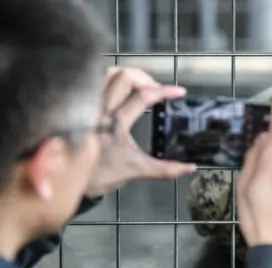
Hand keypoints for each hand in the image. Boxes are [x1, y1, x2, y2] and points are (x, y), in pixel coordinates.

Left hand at [85, 67, 196, 197]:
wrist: (70, 179)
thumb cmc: (101, 174)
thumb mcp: (136, 170)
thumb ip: (166, 169)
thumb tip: (190, 168)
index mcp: (115, 125)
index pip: (143, 97)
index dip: (165, 91)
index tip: (179, 92)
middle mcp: (100, 110)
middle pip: (124, 77)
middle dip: (146, 78)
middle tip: (157, 89)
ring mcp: (88, 104)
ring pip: (107, 73)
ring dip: (128, 74)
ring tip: (140, 85)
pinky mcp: (80, 104)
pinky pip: (94, 79)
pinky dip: (111, 77)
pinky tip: (121, 87)